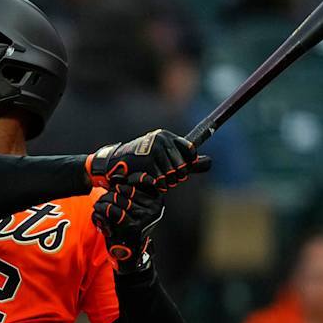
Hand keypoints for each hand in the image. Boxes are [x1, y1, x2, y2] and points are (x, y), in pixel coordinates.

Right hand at [85, 129, 209, 190]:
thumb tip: (210, 162)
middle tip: (164, 177)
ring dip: (166, 183)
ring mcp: (154, 150)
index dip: (188, 164)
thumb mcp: (164, 156)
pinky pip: (161, 181)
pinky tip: (149, 182)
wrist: (113, 164)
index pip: (190, 151)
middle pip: (182, 166)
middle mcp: (162, 140)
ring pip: (173, 175)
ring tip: (155, 179)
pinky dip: (157, 186)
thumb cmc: (140, 161)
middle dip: (175, 176)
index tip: (180, 169)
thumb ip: (187, 160)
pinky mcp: (148, 162)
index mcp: (166, 136)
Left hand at [91, 181, 164, 271]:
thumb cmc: (128, 225)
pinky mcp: (133, 227)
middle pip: (125, 189)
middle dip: (110, 193)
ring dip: (103, 201)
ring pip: (117, 198)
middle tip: (103, 199)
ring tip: (99, 206)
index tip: (114, 187)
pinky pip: (112, 210)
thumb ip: (128, 191)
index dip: (123, 182)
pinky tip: (99, 211)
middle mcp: (154, 207)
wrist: (129, 253)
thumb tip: (116, 176)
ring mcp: (145, 217)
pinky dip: (101, 209)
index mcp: (157, 199)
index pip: (139, 180)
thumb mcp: (133, 206)